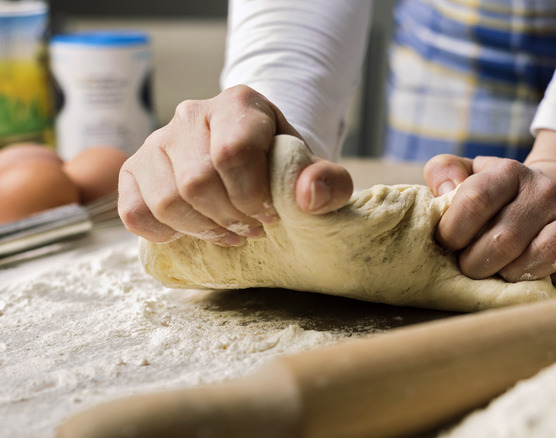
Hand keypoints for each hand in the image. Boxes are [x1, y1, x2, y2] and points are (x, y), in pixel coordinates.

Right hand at [118, 85, 352, 245]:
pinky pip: (134, 211)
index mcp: (239, 104)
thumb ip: (328, 182)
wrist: (254, 160)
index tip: (270, 214)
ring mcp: (158, 140)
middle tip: (252, 228)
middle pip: (198, 182)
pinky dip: (162, 232)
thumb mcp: (313, 171)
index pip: (232, 152)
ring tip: (228, 230)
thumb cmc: (282, 166)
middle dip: (229, 217)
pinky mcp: (135, 168)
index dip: (251, 195)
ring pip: (166, 200)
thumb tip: (309, 196)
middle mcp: (192, 114)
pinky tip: (190, 230)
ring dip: (201, 228)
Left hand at [424, 131, 555, 290]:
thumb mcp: (470, 173)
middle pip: (505, 238)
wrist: (552, 194)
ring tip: (503, 273)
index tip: (447, 245)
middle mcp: (546, 189)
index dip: (452, 232)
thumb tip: (443, 190)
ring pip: (544, 256)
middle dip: (477, 264)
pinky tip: (548, 280)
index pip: (475, 200)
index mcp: (509, 171)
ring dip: (514, 275)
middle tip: (471, 268)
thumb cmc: (498, 195)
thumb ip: (445, 172)